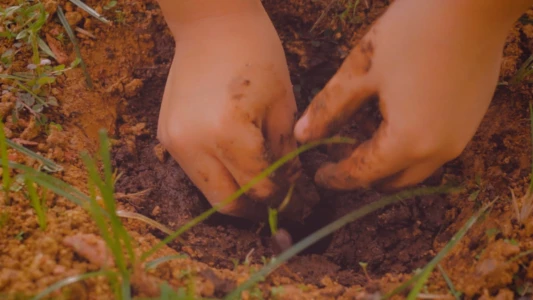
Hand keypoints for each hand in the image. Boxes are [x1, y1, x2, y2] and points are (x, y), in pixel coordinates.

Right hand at [156, 2, 304, 219]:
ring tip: (256, 180)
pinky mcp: (164, 136)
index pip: (259, 189)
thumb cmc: (256, 54)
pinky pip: (194, 171)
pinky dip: (216, 173)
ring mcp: (174, 142)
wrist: (210, 23)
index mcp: (229, 132)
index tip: (296, 197)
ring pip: (207, 191)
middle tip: (275, 201)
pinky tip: (232, 157)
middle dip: (255, 208)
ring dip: (234, 193)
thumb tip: (290, 187)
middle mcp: (194, 144)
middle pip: (227, 204)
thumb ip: (286, 153)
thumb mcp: (283, 104)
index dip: (282, 198)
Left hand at [294, 0, 523, 190]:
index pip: (363, 174)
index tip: (318, 175)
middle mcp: (439, 151)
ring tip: (363, 141)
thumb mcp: (360, 71)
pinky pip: (435, 150)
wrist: (475, 3)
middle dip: (363, 175)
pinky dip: (410, 149)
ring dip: (388, 165)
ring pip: (416, 168)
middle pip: (393, 180)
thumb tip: (302, 134)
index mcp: (407, 142)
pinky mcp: (473, 121)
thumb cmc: (412, 33)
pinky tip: (395, 123)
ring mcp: (461, 138)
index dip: (336, 177)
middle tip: (340, 158)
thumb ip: (329, 108)